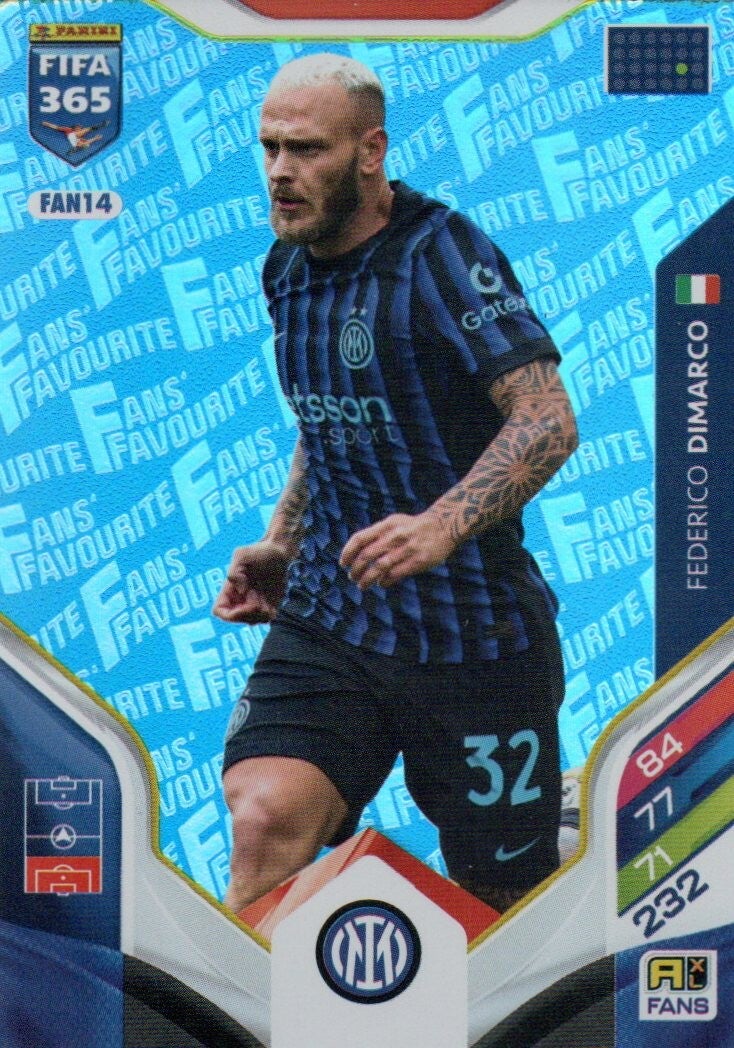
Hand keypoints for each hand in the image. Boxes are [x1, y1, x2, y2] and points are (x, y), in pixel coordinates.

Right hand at [212, 541, 290, 623]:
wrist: (279, 553)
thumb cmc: (258, 552)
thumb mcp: (242, 554)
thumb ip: (235, 571)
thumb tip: (240, 591)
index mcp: (229, 589)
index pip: (219, 611)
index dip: (230, 615)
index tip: (245, 606)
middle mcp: (240, 599)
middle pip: (237, 619)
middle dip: (248, 614)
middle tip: (259, 604)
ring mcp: (254, 604)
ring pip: (252, 621)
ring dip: (259, 615)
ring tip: (266, 603)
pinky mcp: (269, 605)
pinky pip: (266, 619)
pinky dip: (269, 615)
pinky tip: (273, 605)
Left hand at [340, 511, 455, 589]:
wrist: (444, 525)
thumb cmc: (413, 526)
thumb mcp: (394, 522)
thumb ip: (377, 535)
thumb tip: (357, 554)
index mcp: (386, 525)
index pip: (360, 539)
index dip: (348, 552)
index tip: (344, 563)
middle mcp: (395, 536)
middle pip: (366, 556)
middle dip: (356, 570)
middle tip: (352, 577)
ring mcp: (407, 549)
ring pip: (379, 568)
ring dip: (367, 579)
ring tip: (362, 585)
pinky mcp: (418, 561)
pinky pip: (395, 575)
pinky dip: (384, 581)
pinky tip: (381, 584)